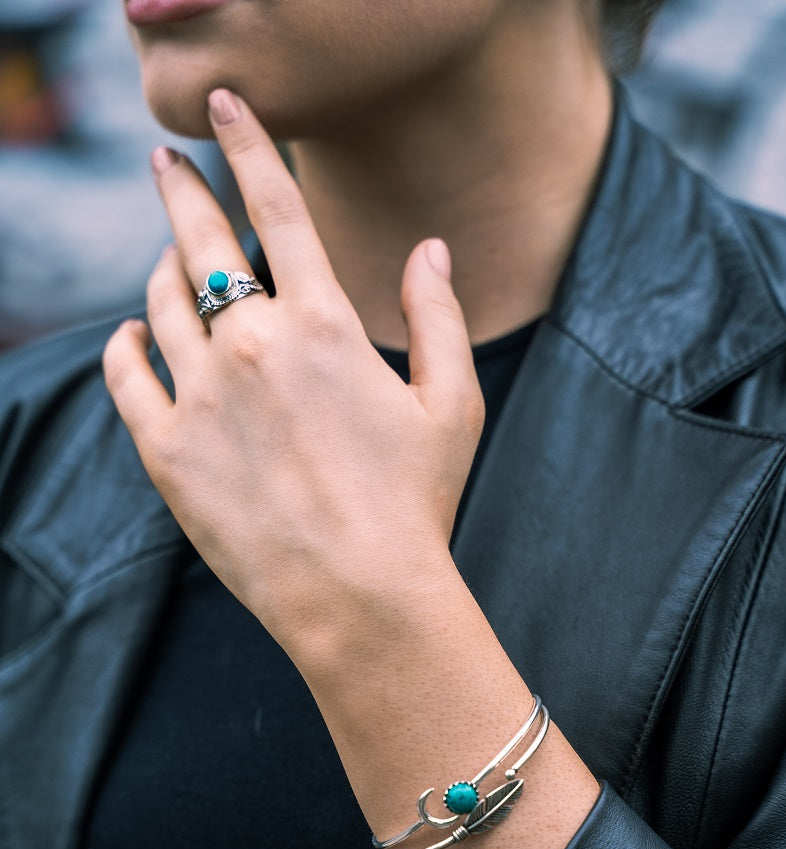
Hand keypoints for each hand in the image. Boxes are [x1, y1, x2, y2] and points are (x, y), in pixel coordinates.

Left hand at [104, 89, 483, 655]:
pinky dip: (124, 344)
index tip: (225, 108)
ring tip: (168, 259)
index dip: (248, 145)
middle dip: (182, 189)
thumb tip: (430, 247)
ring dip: (162, 269)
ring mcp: (200, 397)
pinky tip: (131, 335)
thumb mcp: (452, 404)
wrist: (359, 595)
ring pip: (158, 303)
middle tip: (168, 162)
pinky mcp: (167, 451)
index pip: (276, 207)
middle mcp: (250, 345)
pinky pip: (127, 374)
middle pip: (200, 241)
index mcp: (322, 325)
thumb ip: (438, 314)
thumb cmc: (416, 502)